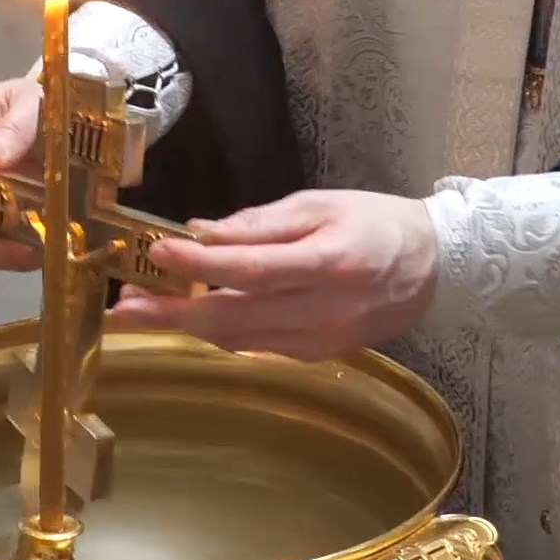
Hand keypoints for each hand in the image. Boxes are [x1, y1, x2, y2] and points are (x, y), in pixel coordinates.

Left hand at [112, 188, 441, 360]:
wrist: (437, 267)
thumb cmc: (376, 222)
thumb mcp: (320, 205)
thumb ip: (260, 223)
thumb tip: (201, 233)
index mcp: (330, 263)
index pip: (251, 270)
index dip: (199, 266)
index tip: (157, 252)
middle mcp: (325, 310)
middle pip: (235, 317)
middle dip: (172, 315)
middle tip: (122, 308)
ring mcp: (323, 340)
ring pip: (240, 338)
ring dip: (187, 328)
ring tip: (141, 312)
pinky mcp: (320, 355)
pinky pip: (259, 346)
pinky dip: (222, 333)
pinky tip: (192, 318)